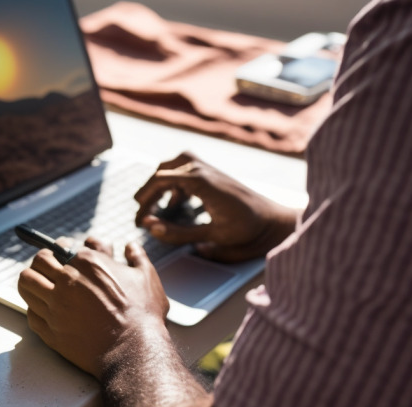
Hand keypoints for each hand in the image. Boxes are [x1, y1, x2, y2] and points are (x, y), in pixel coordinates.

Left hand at [17, 237, 168, 379]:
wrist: (133, 351)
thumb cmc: (142, 315)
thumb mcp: (146, 277)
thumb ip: (137, 257)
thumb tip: (131, 247)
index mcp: (87, 263)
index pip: (59, 247)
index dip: (60, 249)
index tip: (61, 252)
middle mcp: (66, 281)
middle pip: (37, 263)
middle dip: (41, 262)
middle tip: (46, 267)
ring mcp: (55, 306)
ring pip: (26, 284)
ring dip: (31, 281)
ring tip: (37, 284)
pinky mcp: (50, 330)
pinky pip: (30, 313)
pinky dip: (34, 308)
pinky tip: (43, 309)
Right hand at [135, 152, 300, 262]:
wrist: (272, 220)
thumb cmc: (245, 228)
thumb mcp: (211, 235)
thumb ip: (177, 233)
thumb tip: (150, 227)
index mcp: (200, 180)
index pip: (159, 180)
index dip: (144, 201)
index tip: (139, 220)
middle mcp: (201, 168)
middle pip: (162, 171)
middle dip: (148, 192)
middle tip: (141, 214)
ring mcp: (207, 167)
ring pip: (171, 166)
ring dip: (159, 185)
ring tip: (154, 208)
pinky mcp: (211, 172)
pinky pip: (182, 169)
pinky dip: (172, 183)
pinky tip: (176, 204)